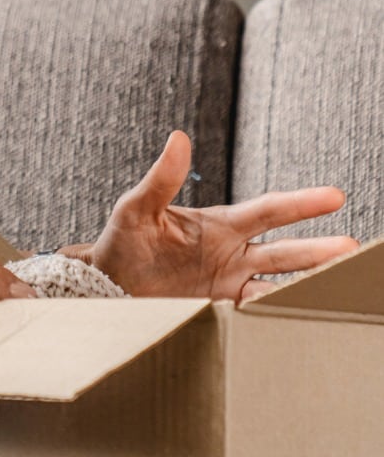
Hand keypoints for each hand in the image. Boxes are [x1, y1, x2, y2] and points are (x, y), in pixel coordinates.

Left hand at [58, 131, 357, 301]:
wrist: (105, 283)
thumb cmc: (122, 240)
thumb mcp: (137, 207)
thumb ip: (161, 179)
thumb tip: (178, 138)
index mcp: (221, 224)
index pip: (269, 210)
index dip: (300, 203)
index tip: (334, 196)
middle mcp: (233, 253)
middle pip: (284, 251)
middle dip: (318, 250)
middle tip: (352, 247)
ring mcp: (229, 282)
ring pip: (278, 283)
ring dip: (305, 284)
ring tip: (338, 286)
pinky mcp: (218, 310)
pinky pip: (254, 314)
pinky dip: (274, 314)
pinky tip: (294, 318)